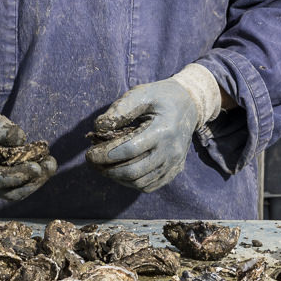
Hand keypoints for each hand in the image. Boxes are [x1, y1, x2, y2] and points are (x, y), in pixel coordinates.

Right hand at [0, 83, 54, 199]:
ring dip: (34, 181)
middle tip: (50, 165)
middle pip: (7, 192)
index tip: (36, 168)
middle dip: (31, 182)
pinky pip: (15, 183)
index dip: (16, 177)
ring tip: (51, 164)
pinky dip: (30, 176)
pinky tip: (44, 162)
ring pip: (13, 191)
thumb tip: (21, 139)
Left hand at [86, 68, 219, 192]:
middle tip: (92, 162)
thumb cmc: (162, 97)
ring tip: (103, 168)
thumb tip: (98, 128)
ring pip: (141, 183)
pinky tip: (119, 172)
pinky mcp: (175, 170)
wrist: (191, 104)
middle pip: (134, 172)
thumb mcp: (142, 94)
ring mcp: (174, 163)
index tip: (89, 153)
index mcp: (163, 130)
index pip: (129, 150)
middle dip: (108, 170)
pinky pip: (150, 186)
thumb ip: (120, 109)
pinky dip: (131, 183)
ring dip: (117, 178)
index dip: (105, 155)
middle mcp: (171, 151)